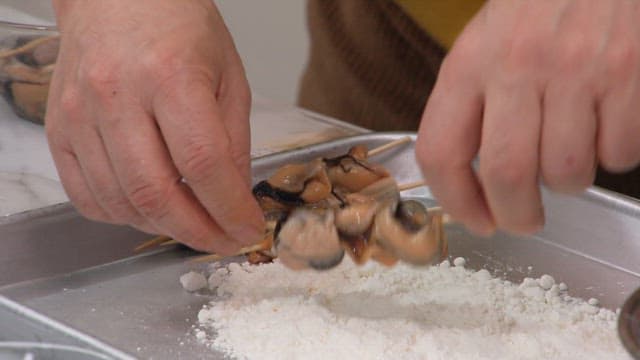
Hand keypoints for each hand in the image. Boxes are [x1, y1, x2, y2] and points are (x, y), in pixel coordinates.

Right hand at [46, 0, 263, 253]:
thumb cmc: (178, 28)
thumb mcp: (227, 76)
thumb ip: (232, 141)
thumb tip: (235, 198)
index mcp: (170, 76)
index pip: (203, 164)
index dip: (229, 209)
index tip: (248, 230)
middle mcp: (117, 96)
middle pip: (156, 194)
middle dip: (198, 232)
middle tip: (223, 240)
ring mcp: (80, 115)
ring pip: (120, 203)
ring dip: (163, 227)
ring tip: (192, 223)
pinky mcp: (59, 129)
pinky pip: (85, 196)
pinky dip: (123, 216)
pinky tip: (149, 209)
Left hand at [416, 1, 639, 234]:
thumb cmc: (535, 7)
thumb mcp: (483, 44)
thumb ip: (470, 106)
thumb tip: (469, 179)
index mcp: (469, 64)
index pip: (441, 152)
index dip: (455, 200)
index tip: (474, 219)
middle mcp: (517, 68)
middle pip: (507, 176)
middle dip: (516, 215)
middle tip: (523, 220)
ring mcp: (576, 71)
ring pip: (567, 173)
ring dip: (567, 181)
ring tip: (566, 151)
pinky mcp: (627, 74)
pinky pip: (618, 153)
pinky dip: (612, 155)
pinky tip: (602, 125)